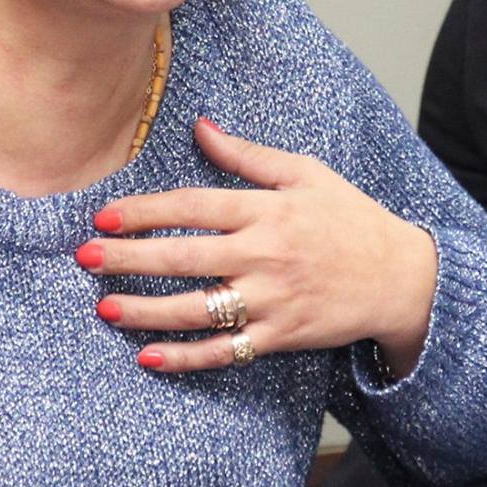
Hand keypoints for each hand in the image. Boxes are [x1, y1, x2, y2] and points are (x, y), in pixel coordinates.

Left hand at [81, 117, 438, 374]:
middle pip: (184, 258)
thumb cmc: (352, 220)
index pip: (193, 207)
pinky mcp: (279, 336)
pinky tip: (150, 358)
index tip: (105, 216)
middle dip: (128, 259)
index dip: (145, 211)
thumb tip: (200, 127)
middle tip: (85, 258)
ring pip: (196, 309)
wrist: (401, 277)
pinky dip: (187, 358)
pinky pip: (225, 352)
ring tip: (105, 307)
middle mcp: (265, 255)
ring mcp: (271, 300)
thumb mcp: (307, 174)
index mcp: (268, 211)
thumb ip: (248, 155)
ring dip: (145, 311)